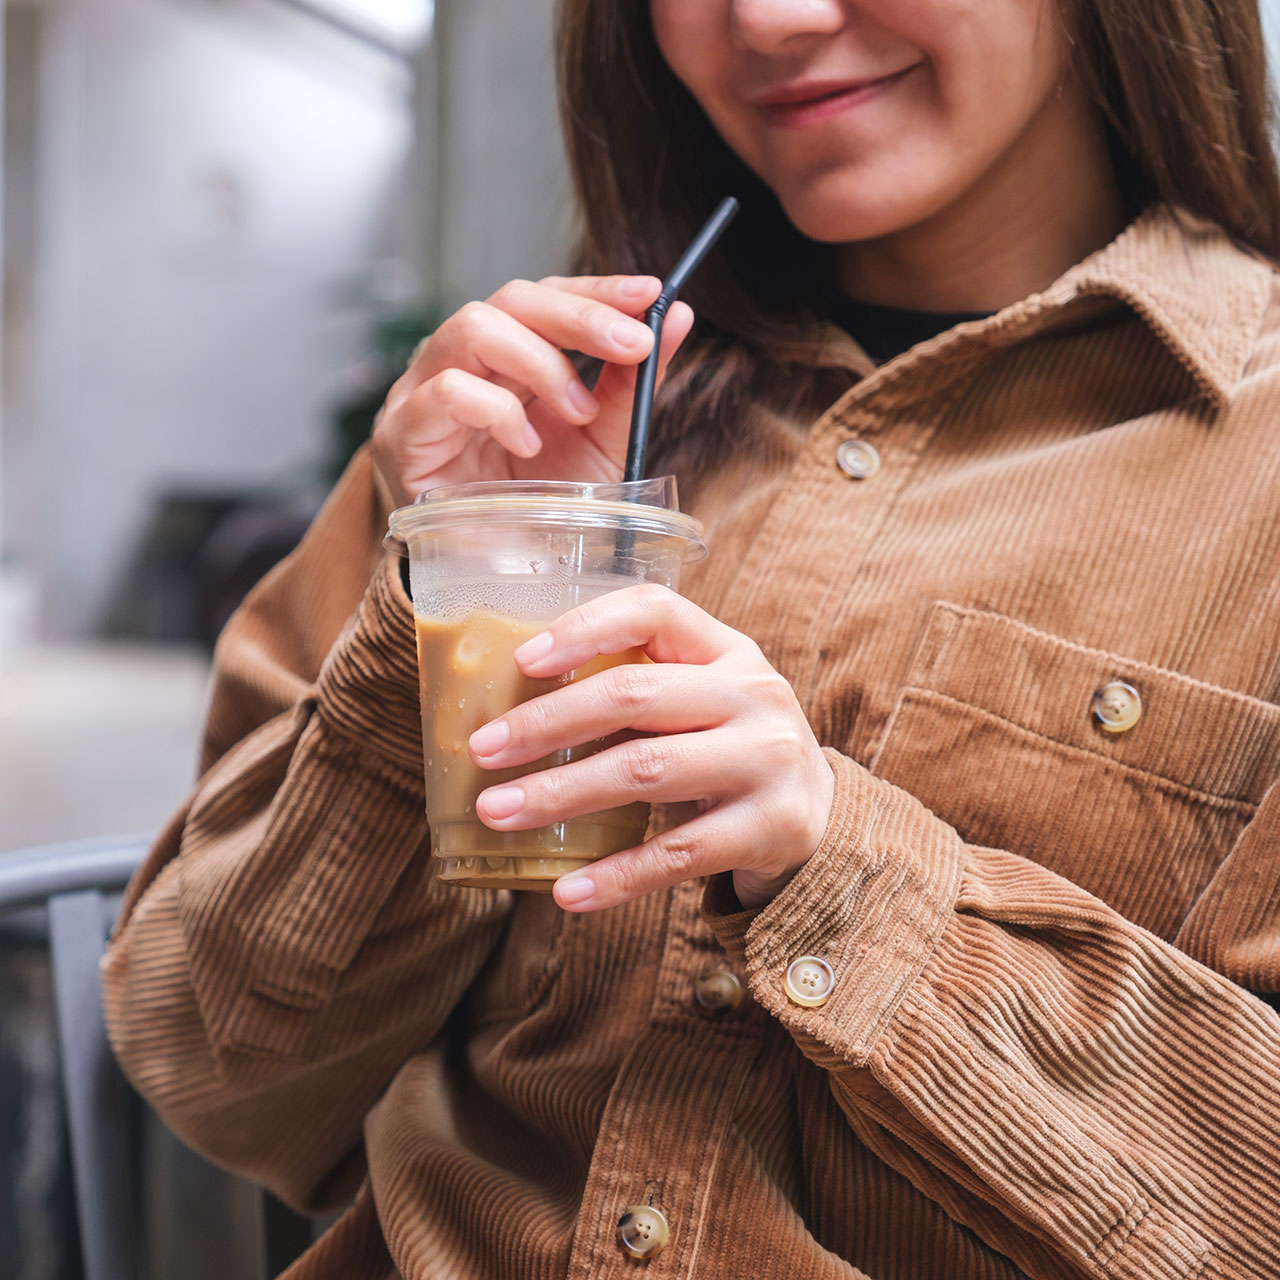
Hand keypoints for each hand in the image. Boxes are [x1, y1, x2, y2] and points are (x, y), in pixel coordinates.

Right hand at [371, 276, 694, 507]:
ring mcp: (421, 393)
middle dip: (580, 317)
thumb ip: (630, 380)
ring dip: (542, 364)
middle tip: (633, 345)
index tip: (650, 294)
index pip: (544, 298)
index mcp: (504, 359)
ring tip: (577, 412)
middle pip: (510, 299)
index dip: (595, 291)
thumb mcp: (601, 440)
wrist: (502, 579)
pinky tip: (526, 444)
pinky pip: (446, 391)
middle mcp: (459, 363)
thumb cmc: (541, 509)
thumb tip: (677, 315)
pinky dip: (499, 410)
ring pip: (473, 328)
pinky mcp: (401, 434)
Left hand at [465, 585, 835, 911]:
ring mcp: (767, 761)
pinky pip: (677, 854)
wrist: (822, 819)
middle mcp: (755, 694)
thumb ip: (638, 691)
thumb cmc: (730, 749)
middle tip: (483, 750)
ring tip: (498, 812)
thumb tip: (511, 715)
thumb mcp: (703, 701)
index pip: (655, 611)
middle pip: (635, 695)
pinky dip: (616, 875)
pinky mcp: (771, 828)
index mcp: (728, 650)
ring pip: (646, 771)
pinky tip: (567, 890)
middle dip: (547, 722)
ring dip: (561, 794)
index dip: (586, 627)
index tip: (523, 659)